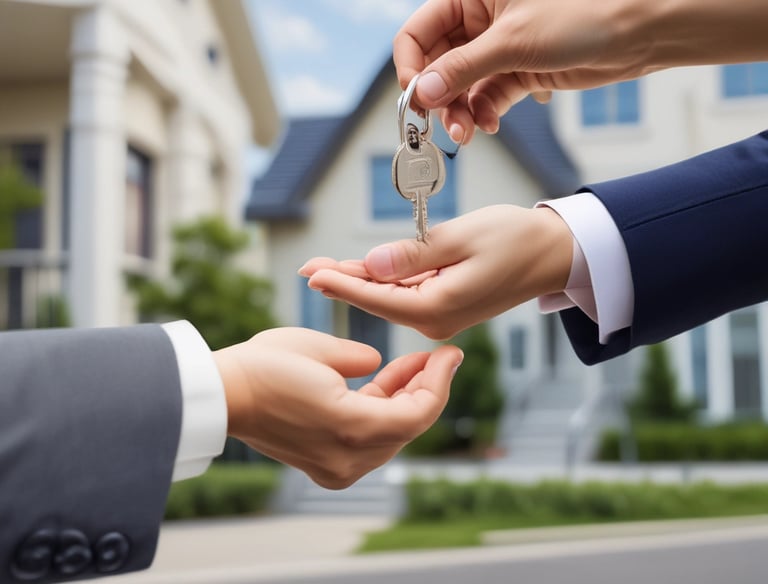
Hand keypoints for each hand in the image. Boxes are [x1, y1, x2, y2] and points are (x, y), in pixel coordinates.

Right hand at [213, 328, 462, 488]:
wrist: (222, 395)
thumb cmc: (264, 366)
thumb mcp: (320, 347)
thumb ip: (362, 359)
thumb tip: (377, 366)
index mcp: (352, 429)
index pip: (418, 413)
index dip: (440, 383)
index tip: (451, 355)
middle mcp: (349, 459)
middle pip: (407, 426)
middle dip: (425, 389)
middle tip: (436, 357)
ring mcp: (336, 468)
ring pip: (390, 434)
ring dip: (403, 399)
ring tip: (411, 362)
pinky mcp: (325, 464)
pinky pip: (368, 440)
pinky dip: (380, 413)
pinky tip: (385, 381)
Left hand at [299, 205, 572, 339]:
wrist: (553, 254)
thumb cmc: (516, 241)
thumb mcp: (461, 238)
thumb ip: (413, 255)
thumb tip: (373, 265)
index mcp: (438, 307)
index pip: (377, 295)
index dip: (341, 283)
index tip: (311, 274)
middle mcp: (436, 320)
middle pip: (379, 299)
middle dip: (344, 281)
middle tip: (308, 268)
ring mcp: (441, 317)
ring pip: (391, 297)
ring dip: (362, 280)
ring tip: (325, 268)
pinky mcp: (446, 307)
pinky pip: (408, 294)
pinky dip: (386, 281)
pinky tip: (364, 271)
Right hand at [395, 0, 653, 143]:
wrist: (639, 31)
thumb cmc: (586, 11)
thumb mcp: (513, 40)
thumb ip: (462, 68)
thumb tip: (420, 92)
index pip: (417, 33)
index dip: (410, 67)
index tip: (414, 99)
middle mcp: (480, 20)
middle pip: (436, 65)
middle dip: (437, 98)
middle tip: (440, 125)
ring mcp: (498, 48)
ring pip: (460, 87)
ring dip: (459, 113)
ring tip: (467, 133)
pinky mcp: (517, 70)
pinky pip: (485, 97)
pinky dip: (483, 113)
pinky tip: (489, 124)